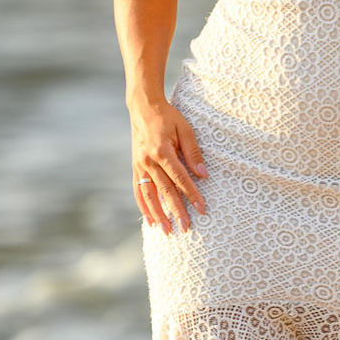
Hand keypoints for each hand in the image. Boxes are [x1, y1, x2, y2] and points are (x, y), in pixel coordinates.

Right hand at [131, 101, 206, 232]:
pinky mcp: (135, 167)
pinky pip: (138, 190)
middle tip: (186, 228)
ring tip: (167, 231)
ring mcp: (139, 166)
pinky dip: (144, 206)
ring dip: (158, 214)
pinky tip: (150, 219)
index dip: (192, 194)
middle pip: (165, 191)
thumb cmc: (168, 117)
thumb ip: (194, 152)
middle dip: (176, 211)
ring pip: (149, 195)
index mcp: (162, 151)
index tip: (202, 208)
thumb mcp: (185, 129)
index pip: (180, 178)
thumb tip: (204, 174)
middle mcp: (148, 161)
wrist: (143, 108)